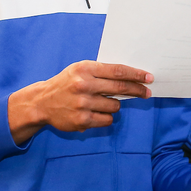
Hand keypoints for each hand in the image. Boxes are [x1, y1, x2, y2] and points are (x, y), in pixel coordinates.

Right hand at [8, 61, 152, 143]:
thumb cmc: (66, 84)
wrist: (41, 102)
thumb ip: (102, 72)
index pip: (118, 71)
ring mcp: (83, 104)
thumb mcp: (80, 70)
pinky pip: (107, 120)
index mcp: (85, 69)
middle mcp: (83, 85)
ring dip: (114, 105)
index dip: (136, 74)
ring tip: (102, 102)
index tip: (148, 77)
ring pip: (115, 106)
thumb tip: (132, 77)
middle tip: (146, 92)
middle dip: (137, 90)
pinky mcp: (82, 120)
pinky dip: (106, 117)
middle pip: (120, 88)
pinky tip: (96, 112)